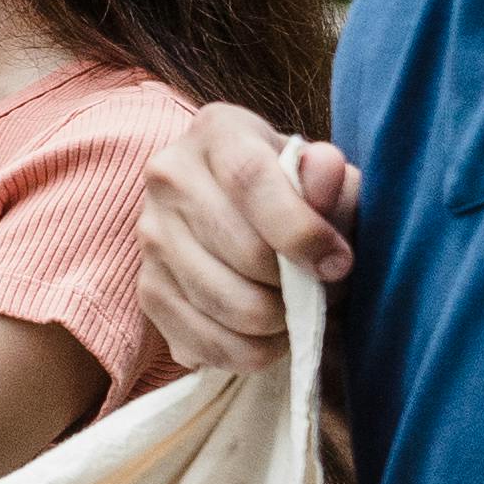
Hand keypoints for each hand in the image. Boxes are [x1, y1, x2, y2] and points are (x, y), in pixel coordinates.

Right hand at [134, 97, 360, 374]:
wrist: (242, 214)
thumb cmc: (295, 194)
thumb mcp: (322, 176)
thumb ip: (330, 177)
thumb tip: (324, 173)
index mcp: (217, 131)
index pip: (250, 180)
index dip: (299, 230)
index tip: (338, 264)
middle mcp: (168, 175)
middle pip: (240, 250)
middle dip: (295, 286)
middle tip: (321, 293)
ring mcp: (149, 234)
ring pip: (223, 303)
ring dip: (276, 324)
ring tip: (297, 315)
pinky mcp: (146, 288)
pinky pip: (202, 341)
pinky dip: (247, 353)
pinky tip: (269, 338)